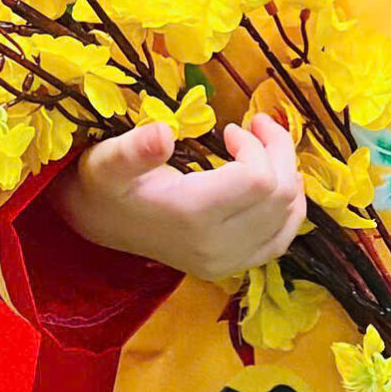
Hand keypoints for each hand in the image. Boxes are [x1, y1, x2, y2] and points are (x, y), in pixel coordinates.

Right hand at [47, 113, 305, 281]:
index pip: (260, 180)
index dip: (257, 145)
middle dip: (279, 151)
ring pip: (289, 218)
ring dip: (288, 174)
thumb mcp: (109, 159)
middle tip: (256, 124)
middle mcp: (216, 247)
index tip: (232, 128)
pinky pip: (281, 240)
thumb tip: (163, 133)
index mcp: (192, 216)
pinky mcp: (232, 267)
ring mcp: (227, 263)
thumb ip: (134, 149)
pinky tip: (273, 180)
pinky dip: (289, 207)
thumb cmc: (106, 182)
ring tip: (265, 146)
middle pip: (281, 197)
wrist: (101, 222)